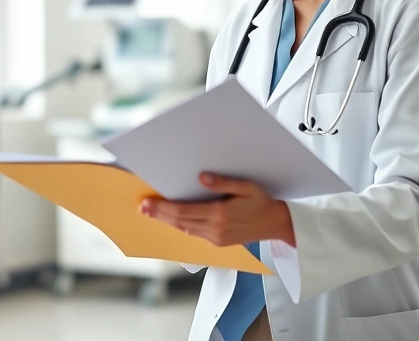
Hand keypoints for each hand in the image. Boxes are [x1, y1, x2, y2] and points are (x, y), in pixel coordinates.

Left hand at [139, 173, 295, 247]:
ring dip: (167, 221)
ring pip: (184, 229)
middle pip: (179, 222)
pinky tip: (172, 219)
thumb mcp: (246, 186)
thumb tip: (202, 177)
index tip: (148, 203)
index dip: (163, 208)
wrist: (276, 224)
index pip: (183, 211)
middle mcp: (215, 229)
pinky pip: (194, 233)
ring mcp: (216, 238)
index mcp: (220, 214)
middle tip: (142, 208)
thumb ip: (223, 182)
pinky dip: (181, 226)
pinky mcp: (218, 243)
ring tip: (152, 212)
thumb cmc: (261, 202)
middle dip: (159, 214)